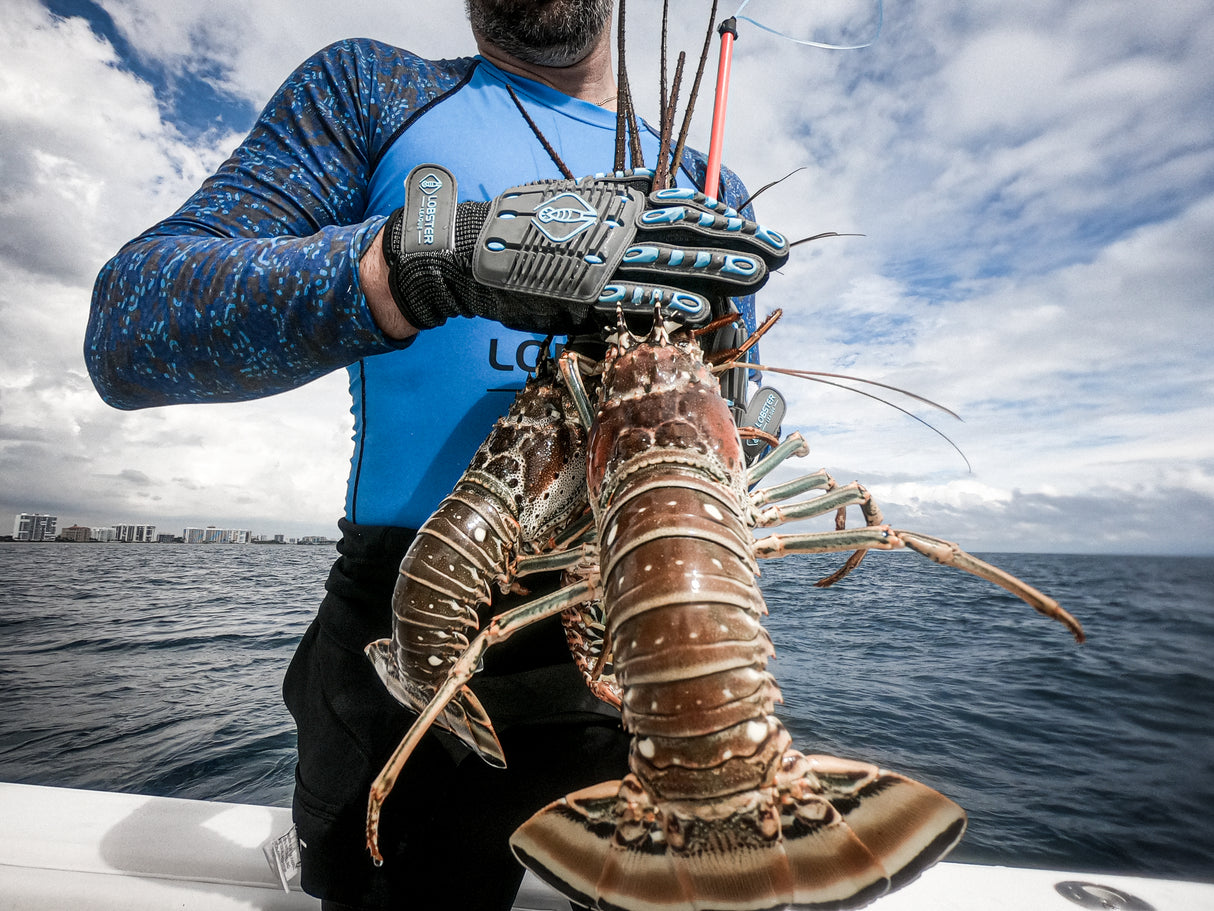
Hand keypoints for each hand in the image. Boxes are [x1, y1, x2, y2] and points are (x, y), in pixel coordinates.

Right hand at [381, 166, 787, 334]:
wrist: (468, 249)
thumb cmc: (524, 229)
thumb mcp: (575, 199)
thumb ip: (619, 196)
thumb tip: (658, 187)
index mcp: (616, 204)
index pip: (682, 207)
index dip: (724, 219)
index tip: (758, 230)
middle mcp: (614, 227)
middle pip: (687, 232)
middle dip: (736, 242)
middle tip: (779, 253)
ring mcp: (599, 258)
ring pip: (668, 262)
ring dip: (715, 268)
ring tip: (756, 274)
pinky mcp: (580, 290)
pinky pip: (631, 297)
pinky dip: (666, 301)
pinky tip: (701, 308)